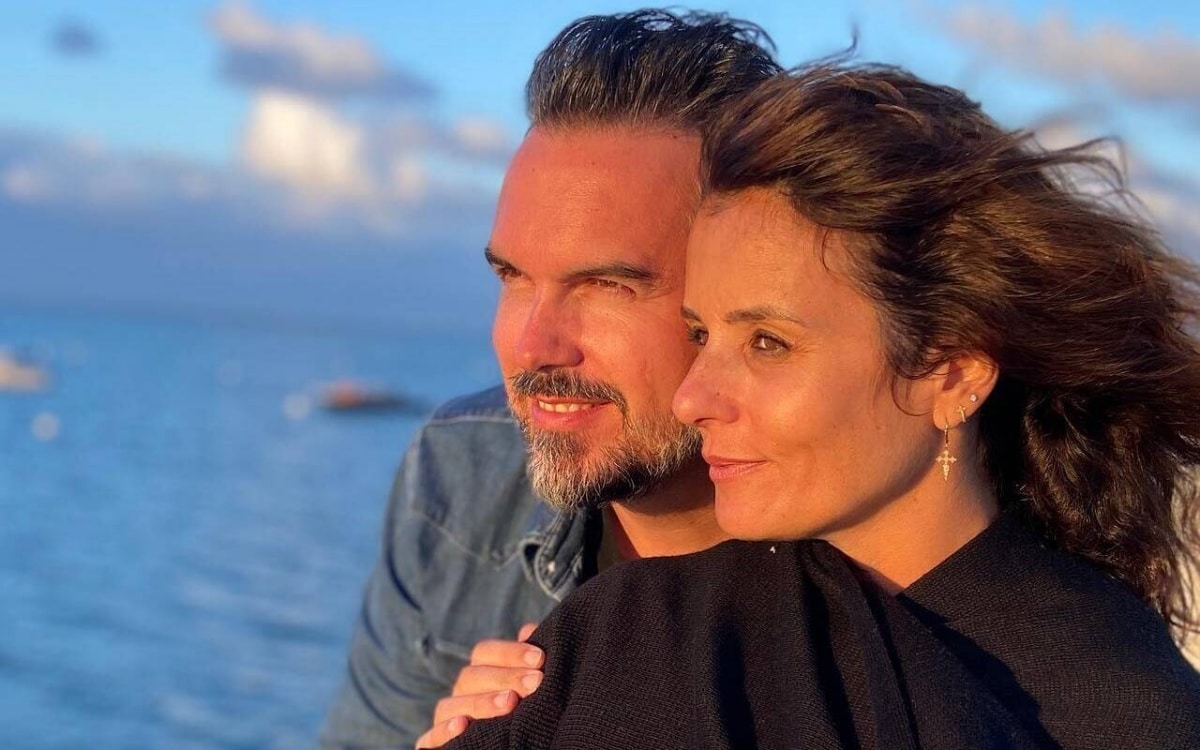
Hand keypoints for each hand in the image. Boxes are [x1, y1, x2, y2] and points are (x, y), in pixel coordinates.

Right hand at [414, 623, 542, 748]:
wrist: (502, 742)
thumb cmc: (519, 705)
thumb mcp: (524, 682)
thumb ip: (526, 660)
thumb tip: (529, 630)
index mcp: (479, 672)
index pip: (484, 652)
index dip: (511, 652)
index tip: (540, 659)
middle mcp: (460, 691)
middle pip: (473, 676)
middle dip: (506, 677)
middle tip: (535, 682)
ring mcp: (447, 716)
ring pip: (453, 704)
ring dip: (482, 702)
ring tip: (510, 702)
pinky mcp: (436, 743)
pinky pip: (432, 737)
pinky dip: (443, 731)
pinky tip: (462, 725)